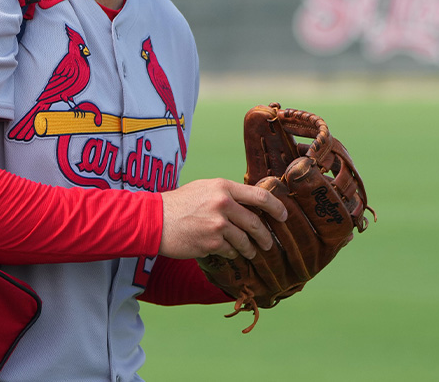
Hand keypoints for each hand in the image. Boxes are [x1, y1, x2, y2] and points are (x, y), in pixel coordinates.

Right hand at [158, 178, 287, 259]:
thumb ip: (226, 193)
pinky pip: (231, 251)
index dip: (276, 207)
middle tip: (269, 243)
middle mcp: (223, 204)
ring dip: (250, 249)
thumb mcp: (203, 188)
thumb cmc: (178, 203)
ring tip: (251, 252)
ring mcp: (218, 225)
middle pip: (256, 223)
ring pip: (245, 241)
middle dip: (265, 236)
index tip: (284, 216)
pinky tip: (227, 251)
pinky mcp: (211, 243)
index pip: (260, 196)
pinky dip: (232, 253)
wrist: (154, 220)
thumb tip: (250, 202)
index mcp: (223, 187)